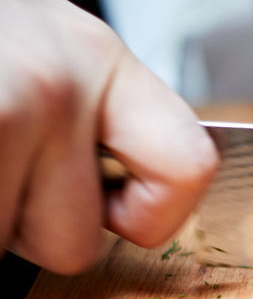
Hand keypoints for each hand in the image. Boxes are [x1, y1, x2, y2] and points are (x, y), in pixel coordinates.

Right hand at [0, 0, 217, 273]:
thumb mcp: (49, 51)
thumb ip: (100, 122)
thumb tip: (139, 210)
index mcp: (99, 60)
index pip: (188, 168)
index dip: (152, 214)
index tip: (116, 207)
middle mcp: (55, 86)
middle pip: (73, 245)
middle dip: (24, 225)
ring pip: (2, 247)